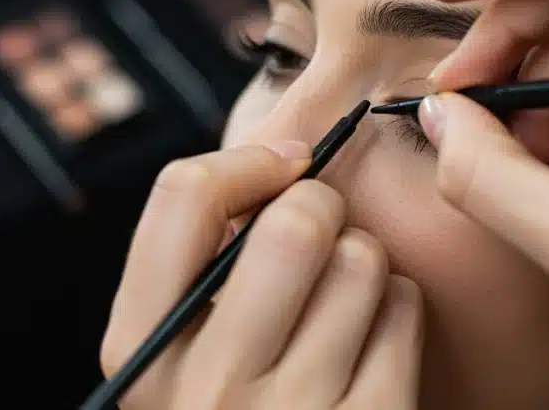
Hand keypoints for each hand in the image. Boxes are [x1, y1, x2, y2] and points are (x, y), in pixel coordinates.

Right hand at [100, 144, 423, 408]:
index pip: (182, 198)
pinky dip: (397, 309)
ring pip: (363, 260)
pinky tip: (372, 340)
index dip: (246, 161)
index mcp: (143, 351)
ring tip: (342, 299)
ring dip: (364, 262)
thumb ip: (197, 274)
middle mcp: (209, 388)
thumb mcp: (176, 357)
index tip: (281, 166)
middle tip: (321, 233)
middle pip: (295, 223)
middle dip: (321, 208)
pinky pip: (405, 309)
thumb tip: (275, 167)